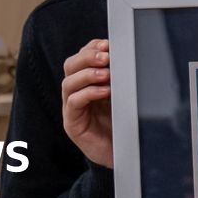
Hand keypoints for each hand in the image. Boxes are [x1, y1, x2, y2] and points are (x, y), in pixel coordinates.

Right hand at [62, 39, 112, 167]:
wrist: (122, 154)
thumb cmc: (123, 123)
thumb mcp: (123, 94)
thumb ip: (121, 76)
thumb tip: (129, 54)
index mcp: (87, 81)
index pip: (82, 57)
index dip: (92, 47)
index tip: (108, 43)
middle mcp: (76, 92)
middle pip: (70, 66)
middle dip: (87, 57)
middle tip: (105, 56)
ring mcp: (72, 108)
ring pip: (69, 82)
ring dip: (88, 74)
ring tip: (106, 73)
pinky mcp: (72, 124)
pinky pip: (74, 102)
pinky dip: (89, 93)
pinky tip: (105, 91)